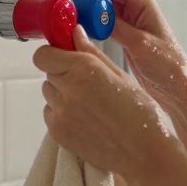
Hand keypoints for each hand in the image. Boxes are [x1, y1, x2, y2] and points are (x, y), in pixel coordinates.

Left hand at [34, 24, 176, 179]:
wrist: (143, 152)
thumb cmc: (139, 111)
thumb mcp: (120, 75)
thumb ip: (92, 53)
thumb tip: (75, 33)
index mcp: (85, 69)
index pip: (43, 55)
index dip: (54, 54)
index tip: (66, 57)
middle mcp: (68, 89)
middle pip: (49, 72)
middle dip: (63, 73)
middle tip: (88, 83)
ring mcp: (60, 113)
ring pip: (49, 93)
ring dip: (62, 93)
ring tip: (89, 103)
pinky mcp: (57, 132)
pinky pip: (50, 113)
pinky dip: (62, 112)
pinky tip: (86, 118)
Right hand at [73, 0, 186, 109]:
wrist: (179, 90)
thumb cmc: (169, 67)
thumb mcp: (140, 45)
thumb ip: (117, 28)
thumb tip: (92, 15)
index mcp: (142, 4)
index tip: (70, 4)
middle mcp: (135, 10)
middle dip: (82, 4)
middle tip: (65, 20)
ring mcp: (129, 24)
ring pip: (100, 12)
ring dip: (84, 17)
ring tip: (68, 30)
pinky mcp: (125, 38)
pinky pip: (102, 27)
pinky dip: (90, 29)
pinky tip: (81, 40)